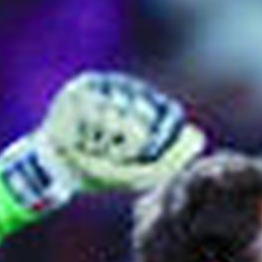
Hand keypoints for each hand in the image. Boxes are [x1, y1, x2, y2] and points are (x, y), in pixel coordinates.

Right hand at [0, 71, 204, 213]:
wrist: (63, 169)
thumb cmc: (109, 171)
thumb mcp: (148, 172)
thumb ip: (176, 157)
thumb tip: (198, 134)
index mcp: (145, 105)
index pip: (163, 118)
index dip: (148, 144)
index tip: (132, 155)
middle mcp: (125, 91)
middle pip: (140, 120)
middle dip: (125, 148)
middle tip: (109, 153)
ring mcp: (102, 89)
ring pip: (116, 119)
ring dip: (104, 145)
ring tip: (95, 146)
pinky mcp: (79, 92)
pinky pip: (93, 117)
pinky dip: (87, 138)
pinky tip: (80, 140)